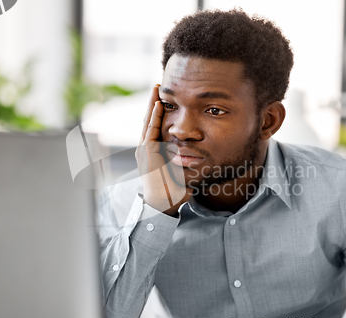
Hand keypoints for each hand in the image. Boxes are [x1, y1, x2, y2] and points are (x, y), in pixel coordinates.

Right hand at [135, 84, 191, 215]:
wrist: (165, 204)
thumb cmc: (175, 191)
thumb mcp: (182, 171)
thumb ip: (186, 162)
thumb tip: (201, 157)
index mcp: (152, 152)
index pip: (154, 126)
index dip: (158, 112)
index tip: (164, 98)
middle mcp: (145, 149)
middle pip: (149, 120)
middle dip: (153, 103)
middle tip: (158, 87)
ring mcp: (144, 150)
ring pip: (148, 121)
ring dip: (152, 104)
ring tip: (156, 89)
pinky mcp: (146, 153)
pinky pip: (150, 129)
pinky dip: (154, 116)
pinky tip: (158, 104)